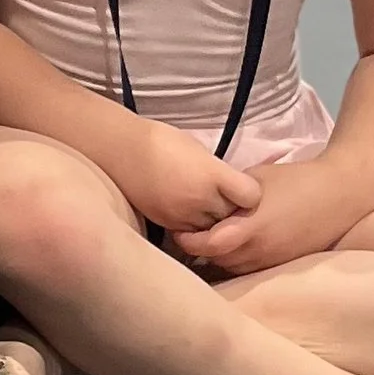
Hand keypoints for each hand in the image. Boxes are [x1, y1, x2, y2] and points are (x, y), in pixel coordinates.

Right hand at [124, 120, 263, 238]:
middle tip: (223, 198)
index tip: (241, 187)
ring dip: (213, 221)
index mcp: (212, 174)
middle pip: (233, 215)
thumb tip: (228, 187)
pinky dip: (194, 225)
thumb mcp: (199, 150)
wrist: (122, 150)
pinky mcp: (168, 224)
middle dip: (232, 209)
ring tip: (203, 205)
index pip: (251, 196)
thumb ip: (218, 172)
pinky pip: (192, 233)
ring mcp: (183, 214)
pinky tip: (187, 210)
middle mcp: (201, 198)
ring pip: (214, 229)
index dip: (249, 193)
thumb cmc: (161, 141)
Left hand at [173, 156, 359, 277]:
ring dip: (220, 258)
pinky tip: (235, 246)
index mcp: (251, 228)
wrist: (340, 193)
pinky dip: (239, 261)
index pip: (208, 246)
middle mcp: (261, 250)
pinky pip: (252, 270)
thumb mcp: (254, 180)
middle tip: (189, 234)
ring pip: (234, 269)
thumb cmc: (295, 180)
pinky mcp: (285, 264)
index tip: (180, 230)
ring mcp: (274, 261)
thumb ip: (228, 196)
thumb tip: (203, 200)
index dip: (188, 241)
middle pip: (218, 261)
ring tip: (211, 240)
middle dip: (201, 250)